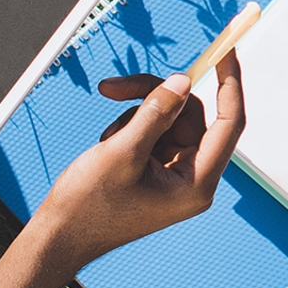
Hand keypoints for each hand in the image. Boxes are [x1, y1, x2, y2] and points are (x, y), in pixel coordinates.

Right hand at [35, 52, 245, 266]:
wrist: (58, 237)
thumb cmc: (88, 206)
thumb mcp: (122, 151)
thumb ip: (156, 113)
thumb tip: (184, 81)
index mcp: (197, 183)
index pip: (228, 123)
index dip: (230, 82)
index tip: (227, 50)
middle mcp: (192, 179)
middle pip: (190, 115)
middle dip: (154, 96)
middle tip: (114, 87)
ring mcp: (173, 174)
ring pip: (168, 119)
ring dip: (135, 116)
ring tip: (105, 138)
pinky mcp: (155, 170)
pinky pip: (153, 132)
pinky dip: (128, 129)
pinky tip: (105, 146)